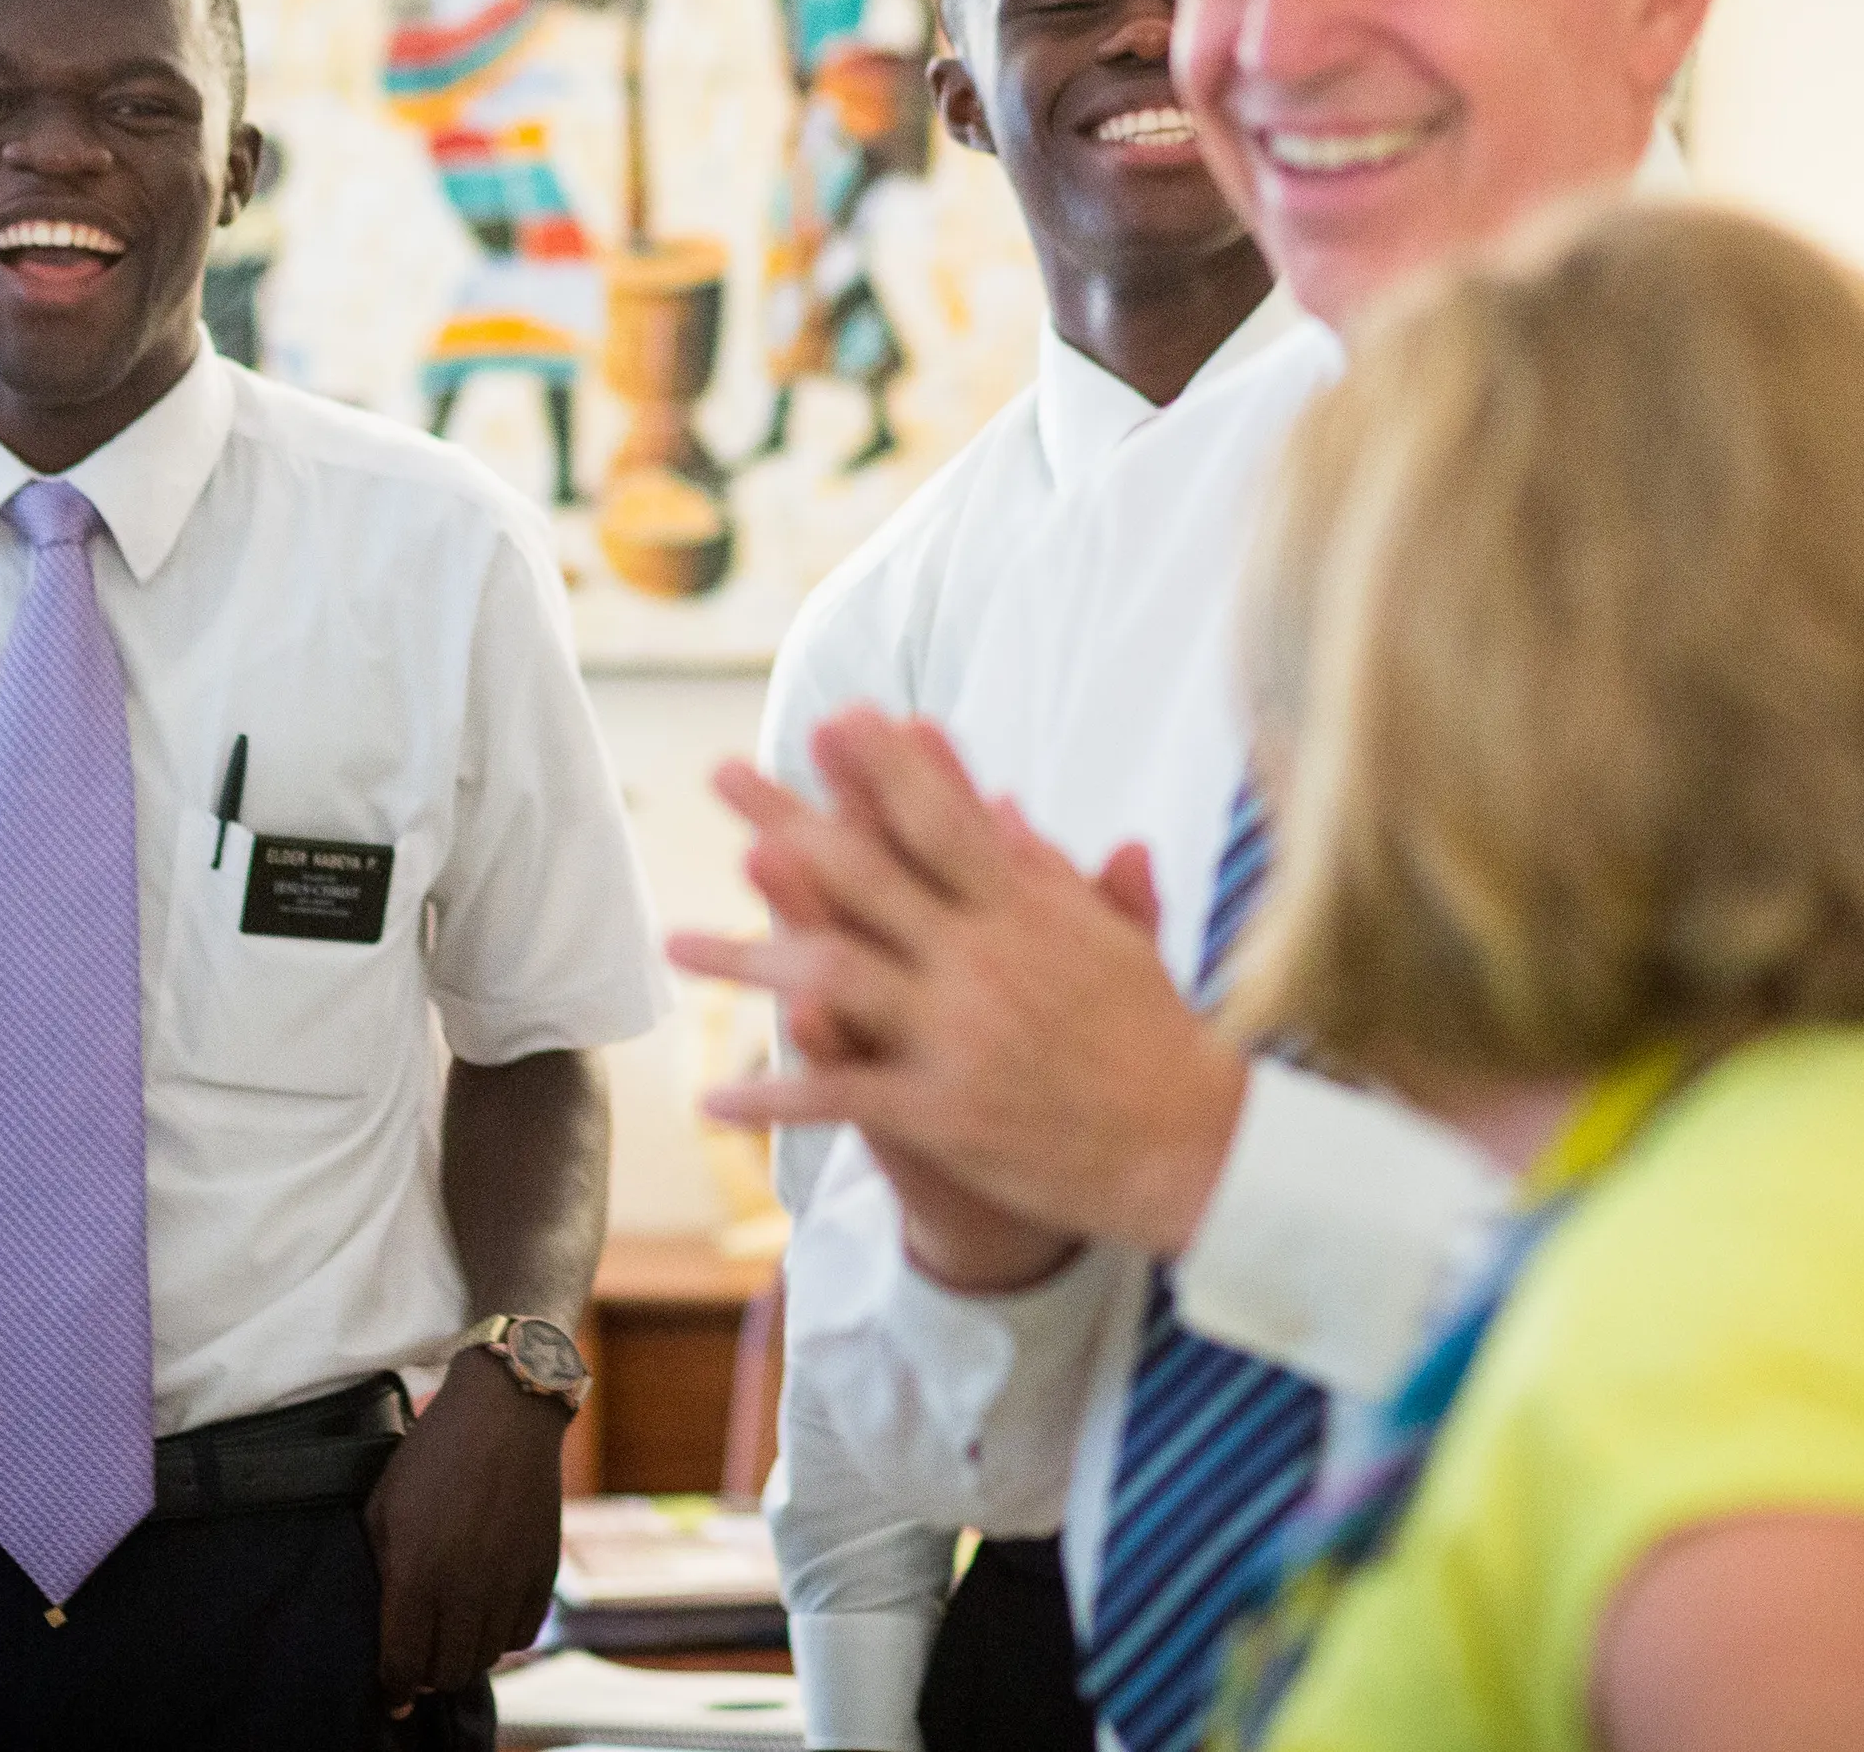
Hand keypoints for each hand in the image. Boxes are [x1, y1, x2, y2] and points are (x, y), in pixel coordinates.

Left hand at [368, 1347, 569, 1706]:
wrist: (504, 1415)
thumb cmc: (432, 1457)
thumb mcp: (384, 1508)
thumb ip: (378, 1571)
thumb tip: (379, 1624)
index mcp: (416, 1573)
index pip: (403, 1664)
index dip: (393, 1689)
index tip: (391, 1693)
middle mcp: (465, 1588)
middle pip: (447, 1673)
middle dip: (428, 1676)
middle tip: (420, 1662)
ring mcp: (509, 1582)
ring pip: (486, 1658)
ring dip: (465, 1657)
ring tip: (452, 1638)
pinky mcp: (543, 1572)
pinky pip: (523, 1634)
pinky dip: (502, 1637)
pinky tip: (487, 1618)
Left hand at [671, 711, 1249, 1258]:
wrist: (1191, 1145)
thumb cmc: (1154, 1036)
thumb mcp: (1110, 937)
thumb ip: (1049, 871)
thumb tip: (1000, 805)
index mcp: (1026, 909)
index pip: (941, 819)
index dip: (882, 765)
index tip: (831, 718)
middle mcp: (985, 957)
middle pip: (867, 872)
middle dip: (786, 817)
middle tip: (719, 774)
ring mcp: (960, 1033)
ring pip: (834, 975)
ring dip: (746, 955)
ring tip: (672, 942)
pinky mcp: (944, 1112)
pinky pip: (840, 1096)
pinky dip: (774, 1094)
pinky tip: (711, 1096)